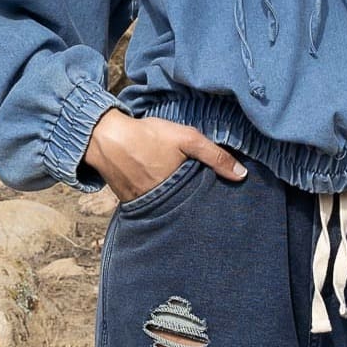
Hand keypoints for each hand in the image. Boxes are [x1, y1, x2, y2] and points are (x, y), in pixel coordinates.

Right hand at [83, 108, 247, 202]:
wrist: (105, 137)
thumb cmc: (148, 136)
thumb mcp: (187, 139)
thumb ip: (215, 156)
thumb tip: (242, 175)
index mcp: (177, 193)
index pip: (202, 205)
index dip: (211, 202)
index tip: (222, 201)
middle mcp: (160, 205)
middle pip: (185, 210)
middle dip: (195, 206)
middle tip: (206, 201)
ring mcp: (143, 206)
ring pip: (168, 209)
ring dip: (177, 204)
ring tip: (187, 197)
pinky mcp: (130, 203)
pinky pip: (151, 206)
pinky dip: (159, 201)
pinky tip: (164, 192)